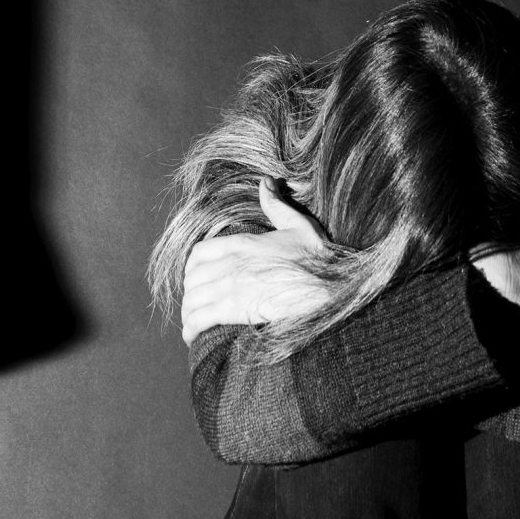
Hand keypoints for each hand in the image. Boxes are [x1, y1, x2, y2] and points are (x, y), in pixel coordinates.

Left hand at [180, 178, 330, 344]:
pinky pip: (199, 319)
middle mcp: (231, 263)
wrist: (331, 288)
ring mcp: (231, 287)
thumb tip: (265, 182)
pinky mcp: (235, 310)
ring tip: (191, 323)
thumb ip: (276, 205)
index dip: (192, 267)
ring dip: (188, 312)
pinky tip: (191, 336)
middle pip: (192, 277)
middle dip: (190, 291)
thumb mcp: (298, 225)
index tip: (197, 277)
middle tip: (196, 303)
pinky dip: (190, 328)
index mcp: (242, 243)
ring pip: (192, 299)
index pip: (200, 252)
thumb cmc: (320, 259)